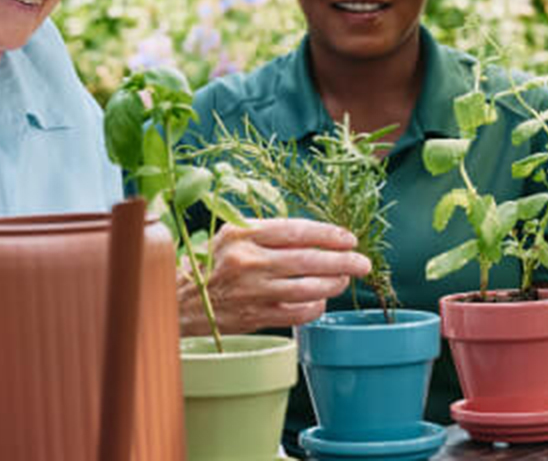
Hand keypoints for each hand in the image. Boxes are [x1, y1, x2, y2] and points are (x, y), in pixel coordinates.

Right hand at [177, 218, 371, 336]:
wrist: (185, 299)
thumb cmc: (214, 262)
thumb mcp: (233, 234)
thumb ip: (268, 230)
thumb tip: (316, 234)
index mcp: (242, 234)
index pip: (295, 230)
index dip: (327, 234)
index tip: (348, 238)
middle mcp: (247, 261)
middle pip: (307, 260)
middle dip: (342, 261)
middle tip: (362, 262)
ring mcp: (252, 291)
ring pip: (307, 288)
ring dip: (333, 284)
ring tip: (345, 279)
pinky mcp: (255, 317)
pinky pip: (297, 313)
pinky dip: (315, 307)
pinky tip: (321, 300)